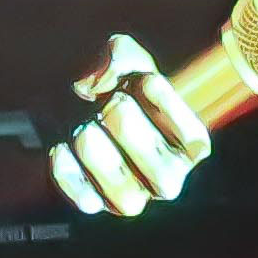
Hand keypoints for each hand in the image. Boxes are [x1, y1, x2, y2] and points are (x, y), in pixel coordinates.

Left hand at [54, 35, 212, 218]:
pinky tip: (64, 144)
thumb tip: (102, 80)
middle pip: (162, 172)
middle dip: (129, 127)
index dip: (167, 106)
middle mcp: (167, 178)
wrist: (68, 100)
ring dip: (96, 150)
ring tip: (86, 126)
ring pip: (124, 194)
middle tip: (111, 103)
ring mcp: (132, 195)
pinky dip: (67, 167)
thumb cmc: (113, 84)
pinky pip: (83, 196)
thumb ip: (123, 56)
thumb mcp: (126, 57)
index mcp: (189, 145)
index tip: (144, 81)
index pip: (193, 140)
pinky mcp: (94, 201)